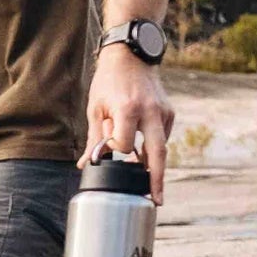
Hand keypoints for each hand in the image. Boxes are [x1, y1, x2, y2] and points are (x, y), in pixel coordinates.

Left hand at [84, 47, 175, 204]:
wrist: (131, 55)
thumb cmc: (108, 82)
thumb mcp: (96, 108)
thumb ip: (96, 138)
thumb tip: (86, 165)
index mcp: (128, 110)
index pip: (124, 145)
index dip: (115, 150)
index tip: (108, 149)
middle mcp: (150, 112)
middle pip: (157, 154)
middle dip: (157, 179)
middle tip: (156, 200)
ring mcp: (163, 112)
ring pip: (161, 147)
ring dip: (153, 165)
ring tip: (149, 184)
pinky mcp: (169, 112)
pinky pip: (162, 137)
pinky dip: (152, 147)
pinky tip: (142, 150)